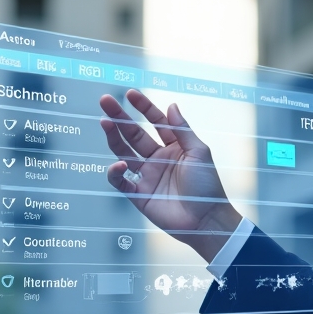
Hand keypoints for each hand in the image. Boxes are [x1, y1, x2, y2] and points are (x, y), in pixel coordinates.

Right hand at [99, 90, 242, 261]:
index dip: (144, 107)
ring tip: (104, 122)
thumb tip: (171, 105)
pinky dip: (116, 172)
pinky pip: (121, 181)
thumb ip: (182, 130)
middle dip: (120, 117)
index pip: (156, 122)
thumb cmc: (208, 186)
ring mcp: (147, 176)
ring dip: (113, 138)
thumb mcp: (198, 152)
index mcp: (175, 147)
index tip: (130, 94)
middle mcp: (158, 159)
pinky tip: (119, 164)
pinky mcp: (139, 195)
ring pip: (124, 153)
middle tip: (105, 101)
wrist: (206, 219)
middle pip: (134, 134)